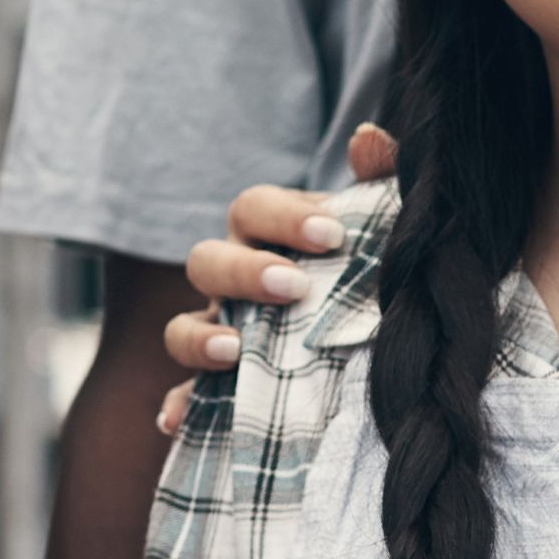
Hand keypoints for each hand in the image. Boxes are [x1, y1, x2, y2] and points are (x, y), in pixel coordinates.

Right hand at [154, 125, 396, 433]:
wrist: (376, 334)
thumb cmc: (368, 266)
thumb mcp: (381, 225)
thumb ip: (381, 177)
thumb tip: (370, 137)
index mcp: (267, 234)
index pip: (253, 207)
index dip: (285, 217)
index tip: (333, 235)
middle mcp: (233, 279)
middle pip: (207, 259)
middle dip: (245, 271)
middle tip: (294, 287)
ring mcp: (220, 331)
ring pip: (180, 327)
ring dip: (198, 336)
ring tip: (233, 350)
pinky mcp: (219, 385)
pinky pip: (184, 395)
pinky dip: (176, 406)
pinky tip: (176, 421)